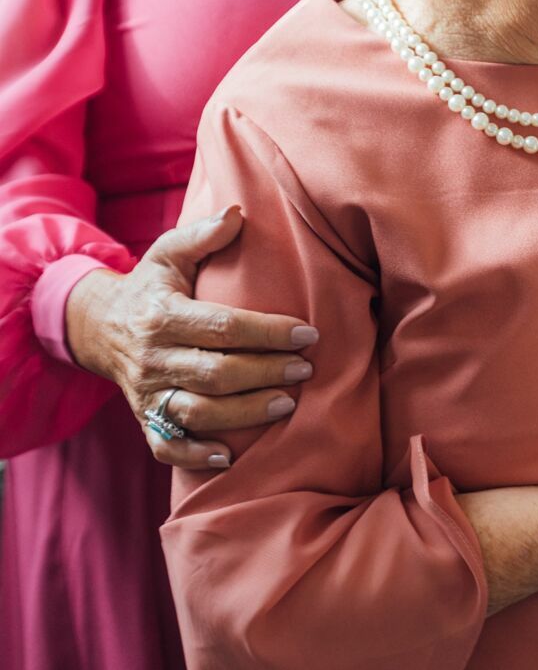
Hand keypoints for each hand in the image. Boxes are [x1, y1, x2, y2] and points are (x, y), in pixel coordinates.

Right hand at [64, 206, 318, 469]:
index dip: (268, 331)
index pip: (223, 327)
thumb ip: (203, 234)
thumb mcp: (168, 251)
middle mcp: (154, 358)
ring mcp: (148, 393)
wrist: (98, 325)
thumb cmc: (150, 286)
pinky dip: (197, 456)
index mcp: (163, 315)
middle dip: (266, 373)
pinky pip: (167, 447)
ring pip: (198, 412)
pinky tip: (231, 456)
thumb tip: (239, 213)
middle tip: (305, 369)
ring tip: (286, 403)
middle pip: (216, 373)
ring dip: (245, 413)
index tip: (307, 332)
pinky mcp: (145, 419)